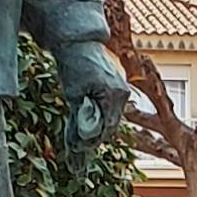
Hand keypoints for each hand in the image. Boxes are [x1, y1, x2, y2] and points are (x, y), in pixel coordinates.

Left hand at [54, 40, 127, 161]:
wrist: (77, 44)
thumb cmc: (73, 65)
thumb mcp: (73, 93)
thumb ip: (81, 117)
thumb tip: (83, 140)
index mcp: (114, 94)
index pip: (105, 127)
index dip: (90, 141)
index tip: (75, 150)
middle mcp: (122, 93)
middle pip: (110, 125)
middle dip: (93, 138)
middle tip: (75, 152)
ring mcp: (121, 90)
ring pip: (110, 119)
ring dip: (95, 130)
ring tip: (78, 143)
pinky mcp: (115, 88)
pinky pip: (109, 110)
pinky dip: (97, 118)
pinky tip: (84, 126)